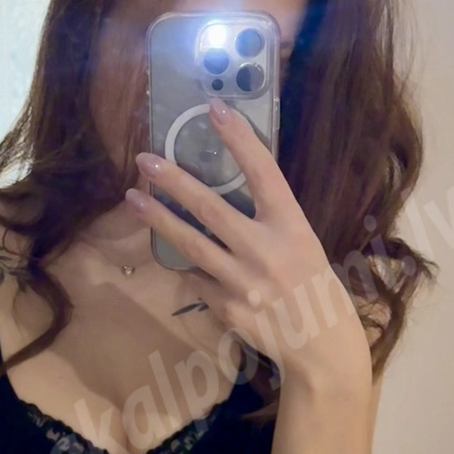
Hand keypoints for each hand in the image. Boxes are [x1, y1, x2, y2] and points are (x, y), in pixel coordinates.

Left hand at [128, 97, 371, 388]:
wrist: (321, 345)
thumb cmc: (312, 285)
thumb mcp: (301, 243)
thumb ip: (267, 221)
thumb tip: (221, 196)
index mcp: (292, 226)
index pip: (264, 172)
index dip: (239, 139)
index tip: (214, 108)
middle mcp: (266, 250)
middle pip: (210, 208)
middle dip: (174, 181)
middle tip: (144, 160)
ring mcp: (243, 282)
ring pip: (190, 244)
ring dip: (158, 219)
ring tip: (132, 199)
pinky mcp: (226, 307)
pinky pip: (197, 279)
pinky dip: (188, 268)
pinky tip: (180, 259)